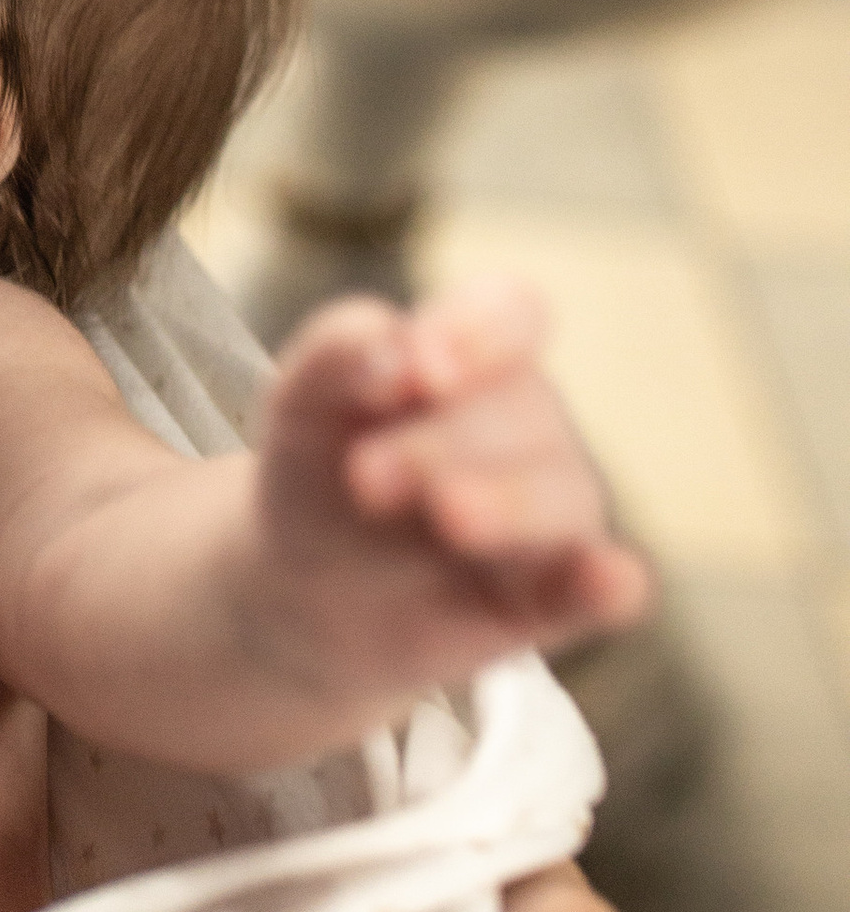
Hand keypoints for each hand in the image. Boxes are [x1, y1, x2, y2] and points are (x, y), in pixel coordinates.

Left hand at [256, 280, 651, 701]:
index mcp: (473, 355)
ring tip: (447, 516)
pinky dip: (611, 582)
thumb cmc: (316, 476)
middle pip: (521, 412)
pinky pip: (611, 587)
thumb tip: (394, 340)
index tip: (422, 368)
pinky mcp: (558, 595)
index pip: (512, 315)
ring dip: (507, 504)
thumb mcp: (300, 406)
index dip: (479, 335)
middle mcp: (528, 424)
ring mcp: (551, 510)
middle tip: (364, 478)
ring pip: (560, 496)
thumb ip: (338, 352)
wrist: (301, 591)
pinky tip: (605, 579)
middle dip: (440, 444)